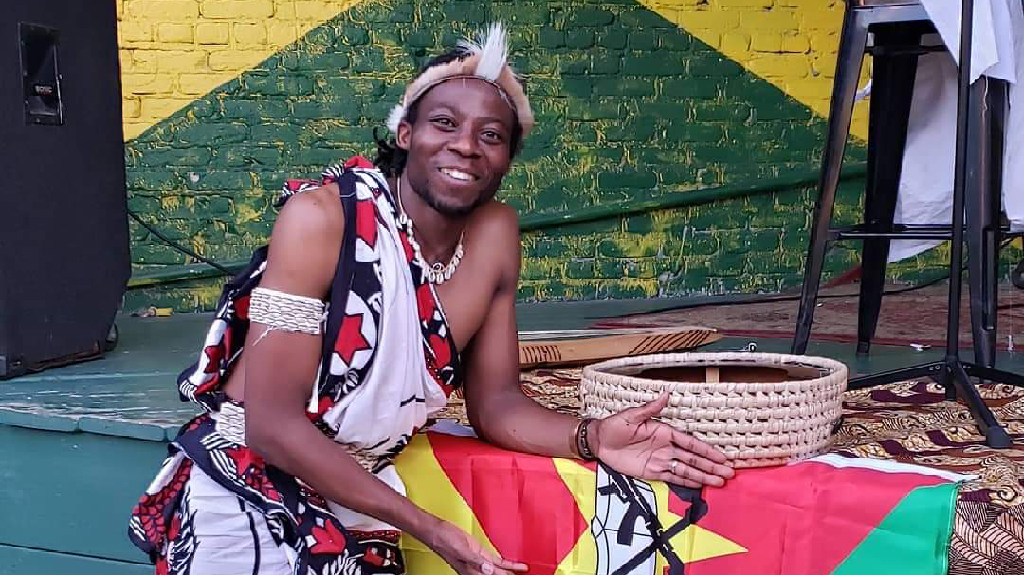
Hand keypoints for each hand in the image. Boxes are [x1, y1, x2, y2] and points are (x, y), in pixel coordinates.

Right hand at [426, 518, 527, 574]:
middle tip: (525, 574)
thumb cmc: (444, 540)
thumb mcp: (460, 550)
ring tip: (523, 571)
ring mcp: (478, 560)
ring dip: (510, 571)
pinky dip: (504, 562)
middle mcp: (476, 568)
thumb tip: (489, 569)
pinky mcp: (479, 552)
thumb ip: (475, 560)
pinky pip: (495, 560)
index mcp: (472, 571)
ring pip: (498, 569)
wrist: (436, 530)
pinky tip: (513, 565)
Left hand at [589, 393, 734, 487]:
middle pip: (693, 459)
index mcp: (664, 432)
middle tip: (729, 473)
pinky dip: (686, 482)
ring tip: (719, 482)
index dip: (706, 450)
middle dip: (711, 466)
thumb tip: (665, 394)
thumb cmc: (614, 425)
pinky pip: (672, 478)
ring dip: (703, 476)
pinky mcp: (652, 472)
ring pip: (686, 470)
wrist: (599, 441)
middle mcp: (666, 447)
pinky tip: (700, 485)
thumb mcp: (631, 415)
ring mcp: (660, 460)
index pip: (690, 443)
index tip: (722, 457)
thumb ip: (650, 409)